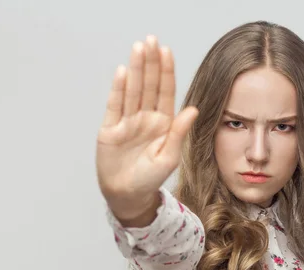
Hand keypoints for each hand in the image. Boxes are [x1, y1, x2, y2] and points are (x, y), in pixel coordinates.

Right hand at [96, 35, 197, 219]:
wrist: (128, 195)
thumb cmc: (151, 178)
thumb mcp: (170, 157)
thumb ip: (179, 133)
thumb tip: (193, 110)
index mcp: (163, 123)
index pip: (165, 91)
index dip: (166, 71)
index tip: (166, 51)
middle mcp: (146, 118)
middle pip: (148, 85)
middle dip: (150, 63)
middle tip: (150, 40)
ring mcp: (127, 121)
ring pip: (132, 91)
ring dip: (134, 70)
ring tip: (138, 48)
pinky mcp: (110, 129)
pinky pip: (115, 106)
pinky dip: (117, 89)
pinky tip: (121, 72)